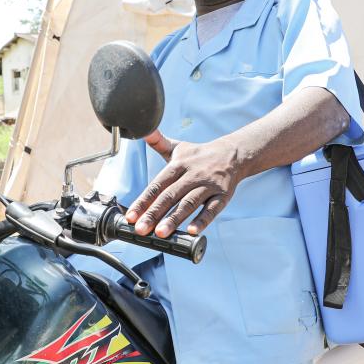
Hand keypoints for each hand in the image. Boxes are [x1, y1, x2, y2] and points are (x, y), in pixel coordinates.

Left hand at [127, 131, 244, 236]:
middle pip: (170, 195)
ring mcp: (208, 185)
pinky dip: (203, 220)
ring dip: (174, 219)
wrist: (233, 154)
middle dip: (154, 213)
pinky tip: (192, 231)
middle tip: (141, 229)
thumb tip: (141, 130)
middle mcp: (192, 175)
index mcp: (178, 165)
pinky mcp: (223, 195)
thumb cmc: (199, 155)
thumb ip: (158, 142)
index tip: (131, 216)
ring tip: (161, 233)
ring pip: (189, 203)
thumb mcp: (178, 147)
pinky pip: (212, 209)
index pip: (157, 185)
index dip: (143, 200)